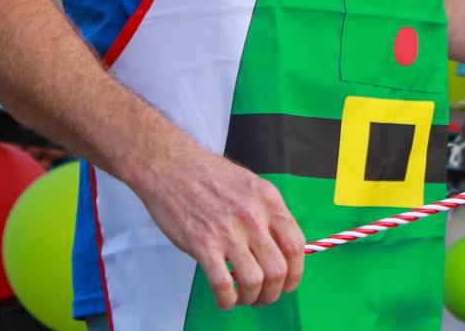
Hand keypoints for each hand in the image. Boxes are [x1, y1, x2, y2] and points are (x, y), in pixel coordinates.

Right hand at [134, 138, 304, 309]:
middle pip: (279, 269)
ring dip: (252, 298)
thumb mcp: (248, 184)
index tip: (287, 283)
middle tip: (263, 297)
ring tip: (243, 298)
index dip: (295, 272)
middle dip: (274, 292)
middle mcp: (253, 215)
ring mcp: (228, 230)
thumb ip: (265, 213)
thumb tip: (276, 247)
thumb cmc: (206, 175)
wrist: (169, 164)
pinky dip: (227, 300)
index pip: (296, 244)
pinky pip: (223, 284)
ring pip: (255, 281)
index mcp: (268, 198)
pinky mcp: (203, 243)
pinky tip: (224, 299)